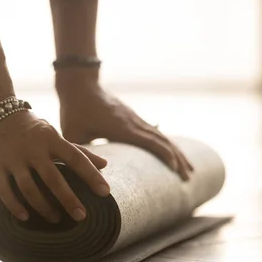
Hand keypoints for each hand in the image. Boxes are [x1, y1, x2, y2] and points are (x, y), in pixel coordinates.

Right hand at [0, 111, 110, 222]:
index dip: (91, 175)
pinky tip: (25, 217)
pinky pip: (5, 190)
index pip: (75, 158)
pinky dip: (15, 206)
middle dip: (68, 199)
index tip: (105, 192)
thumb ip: (77, 150)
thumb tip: (105, 165)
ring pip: (29, 188)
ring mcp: (12, 158)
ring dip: (43, 207)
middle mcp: (32, 149)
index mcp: (50, 139)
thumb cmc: (29, 127)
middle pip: (53, 178)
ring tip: (55, 219)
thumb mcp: (53, 134)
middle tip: (82, 216)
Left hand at [58, 84, 193, 179]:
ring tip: (188, 169)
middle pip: (162, 140)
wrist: (80, 85)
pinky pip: (155, 132)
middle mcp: (133, 122)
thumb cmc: (74, 111)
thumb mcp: (73, 135)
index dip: (165, 155)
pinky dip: (167, 144)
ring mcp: (135, 119)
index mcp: (121, 128)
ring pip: (162, 136)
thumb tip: (84, 176)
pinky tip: (173, 153)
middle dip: (177, 159)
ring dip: (177, 152)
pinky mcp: (132, 118)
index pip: (149, 142)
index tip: (176, 170)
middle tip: (189, 177)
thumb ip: (81, 155)